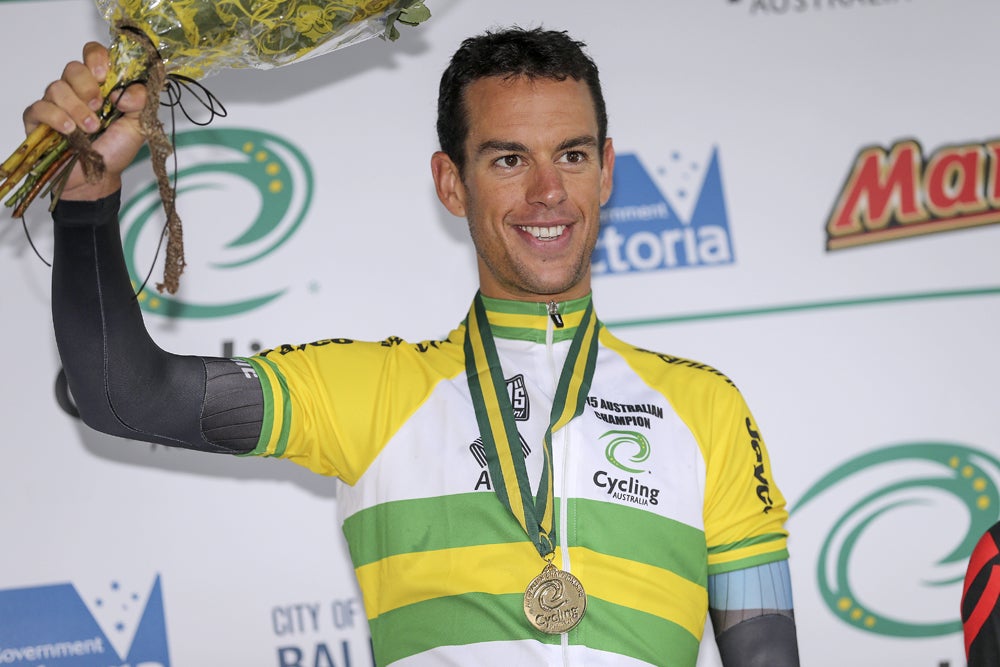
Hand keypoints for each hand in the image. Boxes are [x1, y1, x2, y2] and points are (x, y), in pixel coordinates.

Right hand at [22, 42, 146, 199]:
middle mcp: (76, 90)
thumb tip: (127, 91)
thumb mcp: (138, 127)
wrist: (97, 179)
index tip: (105, 75)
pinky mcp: (38, 119)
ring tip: (90, 129)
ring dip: (77, 108)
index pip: (93, 55)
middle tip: (99, 107)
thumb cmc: (115, 150)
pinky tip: (69, 130)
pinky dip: (56, 117)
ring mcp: (56, 103)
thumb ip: (140, 103)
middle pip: (73, 68)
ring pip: (57, 87)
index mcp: (100, 86)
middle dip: (88, 87)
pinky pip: (40, 107)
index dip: (97, 58)